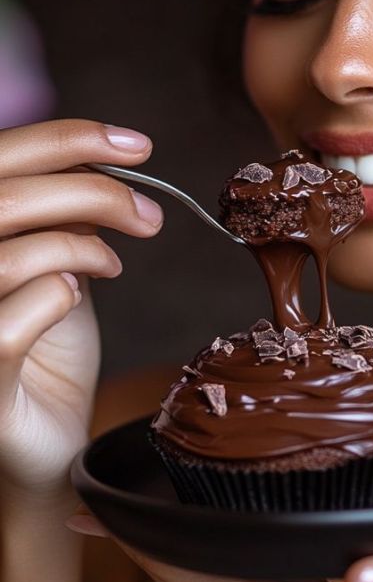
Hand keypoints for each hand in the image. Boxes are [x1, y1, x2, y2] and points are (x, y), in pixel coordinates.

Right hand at [0, 120, 162, 494]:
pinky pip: (14, 321)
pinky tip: (75, 299)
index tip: (138, 147)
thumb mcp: (57, 264)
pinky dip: (59, 298)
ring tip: (113, 264)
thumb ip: (60, 214)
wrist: (47, 442)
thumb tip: (97, 158)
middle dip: (93, 192)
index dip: (67, 139)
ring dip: (82, 249)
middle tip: (148, 215)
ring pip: (13, 256)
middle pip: (5, 198)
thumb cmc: (49, 351)